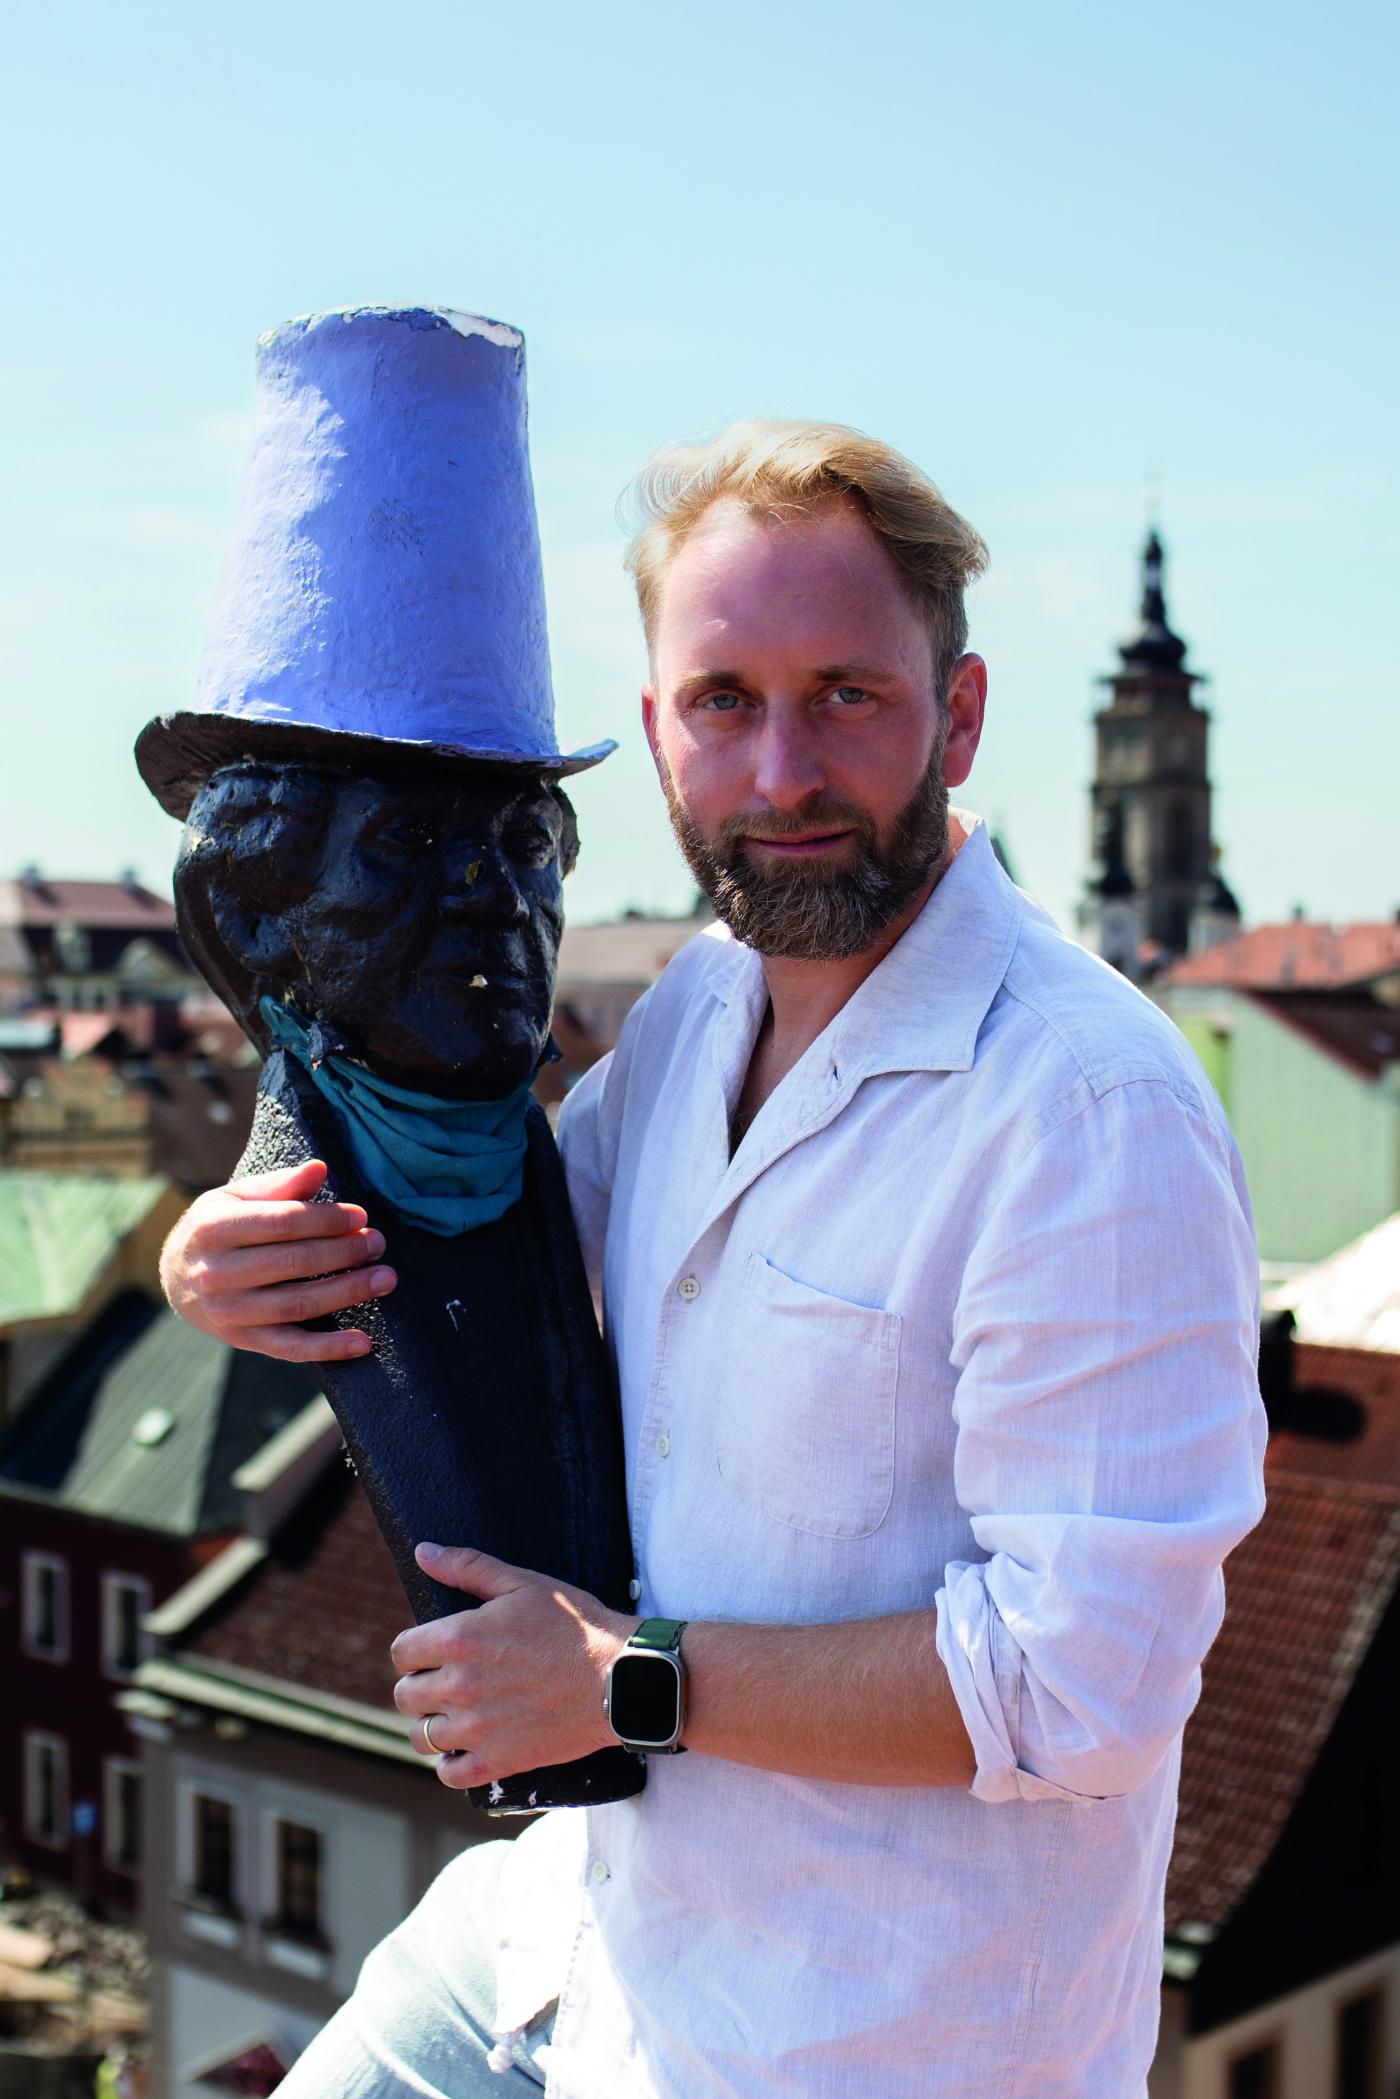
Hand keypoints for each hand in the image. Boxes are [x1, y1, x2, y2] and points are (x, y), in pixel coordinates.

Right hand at [159, 1159, 397, 1361]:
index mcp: (214, 1229)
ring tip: (384, 1279)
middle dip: (344, 1251)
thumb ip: (278, 1186)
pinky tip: (363, 1342)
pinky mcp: (243, 1341)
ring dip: (348, 1292)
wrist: (174, 1277)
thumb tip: (319, 1169)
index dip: (327, 1219)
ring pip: (299, 1304)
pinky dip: (329, 1348)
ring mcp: (230, 1312)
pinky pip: (291, 1348)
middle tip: (377, 1243)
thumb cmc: (215, 1230)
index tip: (359, 1216)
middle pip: (295, 1262)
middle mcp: (217, 1273)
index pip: (283, 1222)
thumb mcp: (234, 1198)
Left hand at [391, 1544, 635, 1790]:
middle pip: (405, 1696)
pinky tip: (469, 1746)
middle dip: (420, 1686)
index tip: (433, 1652)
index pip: (401, 1652)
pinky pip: (450, 1773)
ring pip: (421, 1736)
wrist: (620, 1678)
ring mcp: (476, 1728)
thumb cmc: (576, 1626)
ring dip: (433, 1724)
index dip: (414, 1650)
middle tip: (447, 1682)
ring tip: (457, 1715)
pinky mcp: (498, 1761)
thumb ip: (467, 1567)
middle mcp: (459, 1685)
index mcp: (459, 1638)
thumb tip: (424, 1552)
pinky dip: (452, 1762)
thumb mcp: (523, 1583)